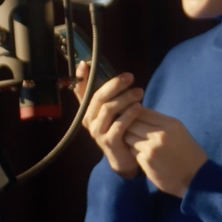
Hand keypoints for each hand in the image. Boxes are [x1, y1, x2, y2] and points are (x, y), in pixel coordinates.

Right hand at [77, 64, 145, 178]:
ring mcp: (98, 132)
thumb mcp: (114, 110)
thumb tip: (106, 71)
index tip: (85, 63)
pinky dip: (129, 114)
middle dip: (115, 84)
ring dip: (125, 98)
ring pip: (108, 109)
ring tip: (139, 92)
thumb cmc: (120, 129)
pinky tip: (139, 107)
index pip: (82, 91)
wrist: (124, 157)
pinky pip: (118, 125)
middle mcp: (89, 121)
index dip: (82, 77)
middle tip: (130, 77)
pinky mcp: (109, 142)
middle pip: (98, 97)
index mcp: (88, 111)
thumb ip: (110, 95)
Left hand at [126, 107, 206, 197]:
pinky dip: (137, 154)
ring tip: (142, 145)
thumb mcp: (179, 131)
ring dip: (132, 140)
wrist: (196, 178)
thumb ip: (160, 123)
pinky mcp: (146, 161)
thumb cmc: (188, 153)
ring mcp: (151, 148)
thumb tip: (138, 113)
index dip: (134, 114)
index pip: (142, 111)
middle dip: (130, 127)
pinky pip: (133, 152)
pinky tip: (148, 158)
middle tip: (134, 132)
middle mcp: (160, 134)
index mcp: (170, 124)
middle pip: (132, 123)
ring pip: (129, 137)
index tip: (133, 118)